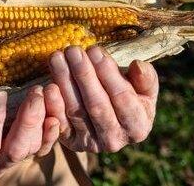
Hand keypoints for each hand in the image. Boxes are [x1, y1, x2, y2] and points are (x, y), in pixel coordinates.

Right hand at [0, 86, 59, 182]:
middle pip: (17, 149)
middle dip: (28, 121)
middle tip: (36, 93)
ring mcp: (11, 160)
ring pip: (33, 147)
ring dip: (42, 120)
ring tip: (47, 92)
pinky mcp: (23, 150)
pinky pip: (42, 145)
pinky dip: (51, 131)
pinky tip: (56, 114)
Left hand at [44, 45, 158, 152]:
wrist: (109, 122)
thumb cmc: (128, 98)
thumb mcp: (144, 90)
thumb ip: (146, 79)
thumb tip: (138, 66)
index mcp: (138, 127)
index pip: (122, 97)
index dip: (108, 73)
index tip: (95, 50)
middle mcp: (114, 140)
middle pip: (97, 105)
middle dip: (83, 74)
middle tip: (72, 50)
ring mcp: (91, 144)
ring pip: (76, 111)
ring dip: (64, 82)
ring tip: (57, 58)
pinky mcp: (70, 142)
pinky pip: (59, 123)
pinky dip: (53, 104)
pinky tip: (47, 84)